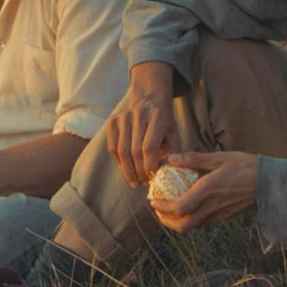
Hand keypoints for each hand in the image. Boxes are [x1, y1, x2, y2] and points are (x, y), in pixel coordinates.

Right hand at [106, 66, 176, 188]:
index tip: (153, 178)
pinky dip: (119, 163)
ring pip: (121, 151)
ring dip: (128, 171)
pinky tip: (127, 171)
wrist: (150, 102)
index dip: (150, 166)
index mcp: (157, 117)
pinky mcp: (112, 121)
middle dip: (139, 171)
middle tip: (144, 183)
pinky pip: (112, 148)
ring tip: (136, 181)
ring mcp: (123, 116)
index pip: (149, 147)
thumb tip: (164, 174)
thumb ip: (173, 155)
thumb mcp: (174, 137)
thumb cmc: (164, 125)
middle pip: (134, 151)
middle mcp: (139, 114)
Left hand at [149, 150, 258, 234]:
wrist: (271, 183)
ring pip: (192, 227)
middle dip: (165, 220)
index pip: (179, 208)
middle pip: (183, 225)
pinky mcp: (224, 216)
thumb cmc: (246, 166)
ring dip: (176, 221)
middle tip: (157, 208)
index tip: (152, 200)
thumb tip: (171, 158)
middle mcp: (212, 207)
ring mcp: (219, 214)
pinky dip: (189, 218)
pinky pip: (202, 222)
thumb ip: (194, 159)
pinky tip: (186, 206)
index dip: (162, 208)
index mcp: (208, 191)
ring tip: (168, 208)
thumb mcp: (219, 157)